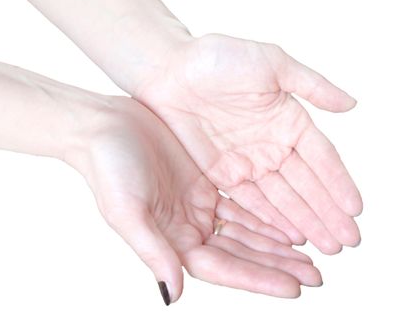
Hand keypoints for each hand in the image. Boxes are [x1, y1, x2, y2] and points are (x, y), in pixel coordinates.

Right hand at [66, 96, 321, 303]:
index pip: (224, 267)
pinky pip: (244, 203)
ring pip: (248, 230)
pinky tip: (290, 222)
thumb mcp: (127, 210)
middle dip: (278, 264)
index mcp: (173, 241)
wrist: (103, 126)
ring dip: (278, 243)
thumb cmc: (107, 167)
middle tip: (316, 274)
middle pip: (243, 253)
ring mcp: (199, 207)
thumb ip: (153, 251)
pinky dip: (267, 214)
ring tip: (311, 254)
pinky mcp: (206, 184)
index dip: (259, 278)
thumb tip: (174, 294)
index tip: (295, 287)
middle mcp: (189, 229)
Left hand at [131, 34, 362, 252]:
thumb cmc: (219, 58)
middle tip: (348, 242)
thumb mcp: (271, 63)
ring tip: (327, 248)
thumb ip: (312, 85)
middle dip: (327, 214)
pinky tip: (290, 238)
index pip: (321, 159)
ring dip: (305, 223)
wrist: (168, 70)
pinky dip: (271, 221)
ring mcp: (249, 162)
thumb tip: (353, 104)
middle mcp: (273, 145)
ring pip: (283, 199)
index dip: (338, 184)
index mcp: (289, 120)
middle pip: (306, 186)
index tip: (356, 210)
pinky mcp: (224, 174)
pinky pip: (252, 202)